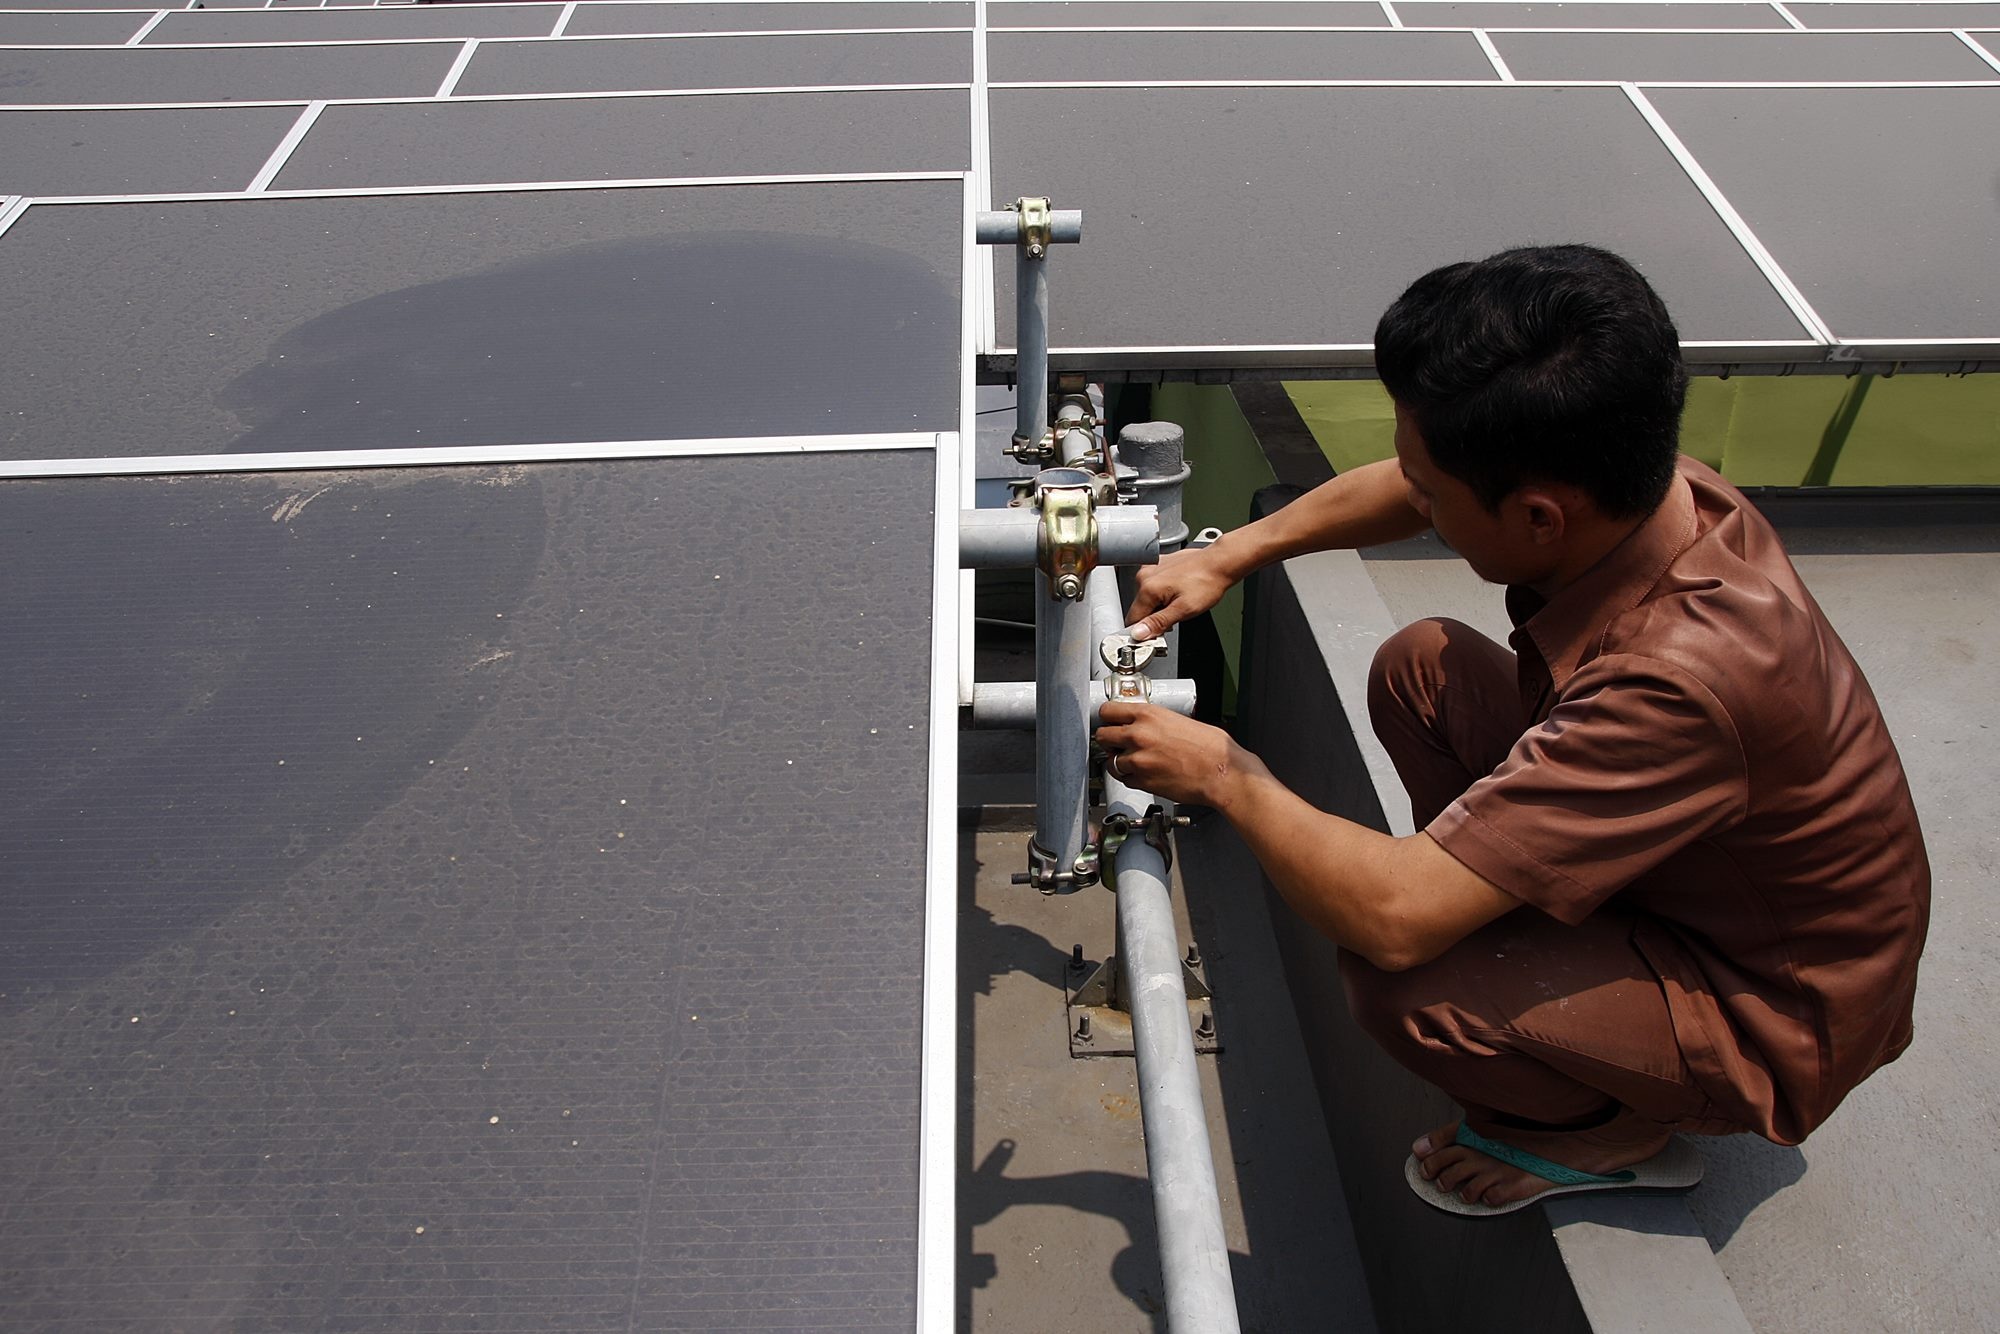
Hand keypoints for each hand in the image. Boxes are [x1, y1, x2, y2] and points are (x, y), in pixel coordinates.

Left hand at [1096, 702, 1267, 808]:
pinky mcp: (1142, 782)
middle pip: (1102, 736)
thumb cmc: (1211, 748)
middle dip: (1109, 741)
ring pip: (1110, 762)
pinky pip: (1124, 780)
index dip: (1108, 718)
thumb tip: (1141, 723)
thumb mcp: (1180, 720)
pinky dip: (1131, 778)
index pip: (1107, 711)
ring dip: (1119, 762)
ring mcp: (1138, 760)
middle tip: (1117, 744)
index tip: (1110, 722)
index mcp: (1148, 715)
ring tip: (1135, 762)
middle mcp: (1138, 736)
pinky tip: (1145, 774)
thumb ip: (1154, 721)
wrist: (1222, 773)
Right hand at [1125, 544, 1237, 641]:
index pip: (1133, 620)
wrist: (1220, 562)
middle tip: (1176, 615)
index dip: (1145, 631)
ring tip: (1180, 600)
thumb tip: (1138, 633)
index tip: (1159, 633)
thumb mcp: (1184, 610)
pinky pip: (1153, 586)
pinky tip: (1179, 591)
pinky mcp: (1158, 565)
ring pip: (1147, 598)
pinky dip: (1163, 593)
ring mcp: (1151, 568)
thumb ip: (1158, 623)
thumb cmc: (1207, 582)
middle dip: (1154, 617)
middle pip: (1140, 608)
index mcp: (1148, 588)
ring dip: (1160, 605)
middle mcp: (1145, 575)